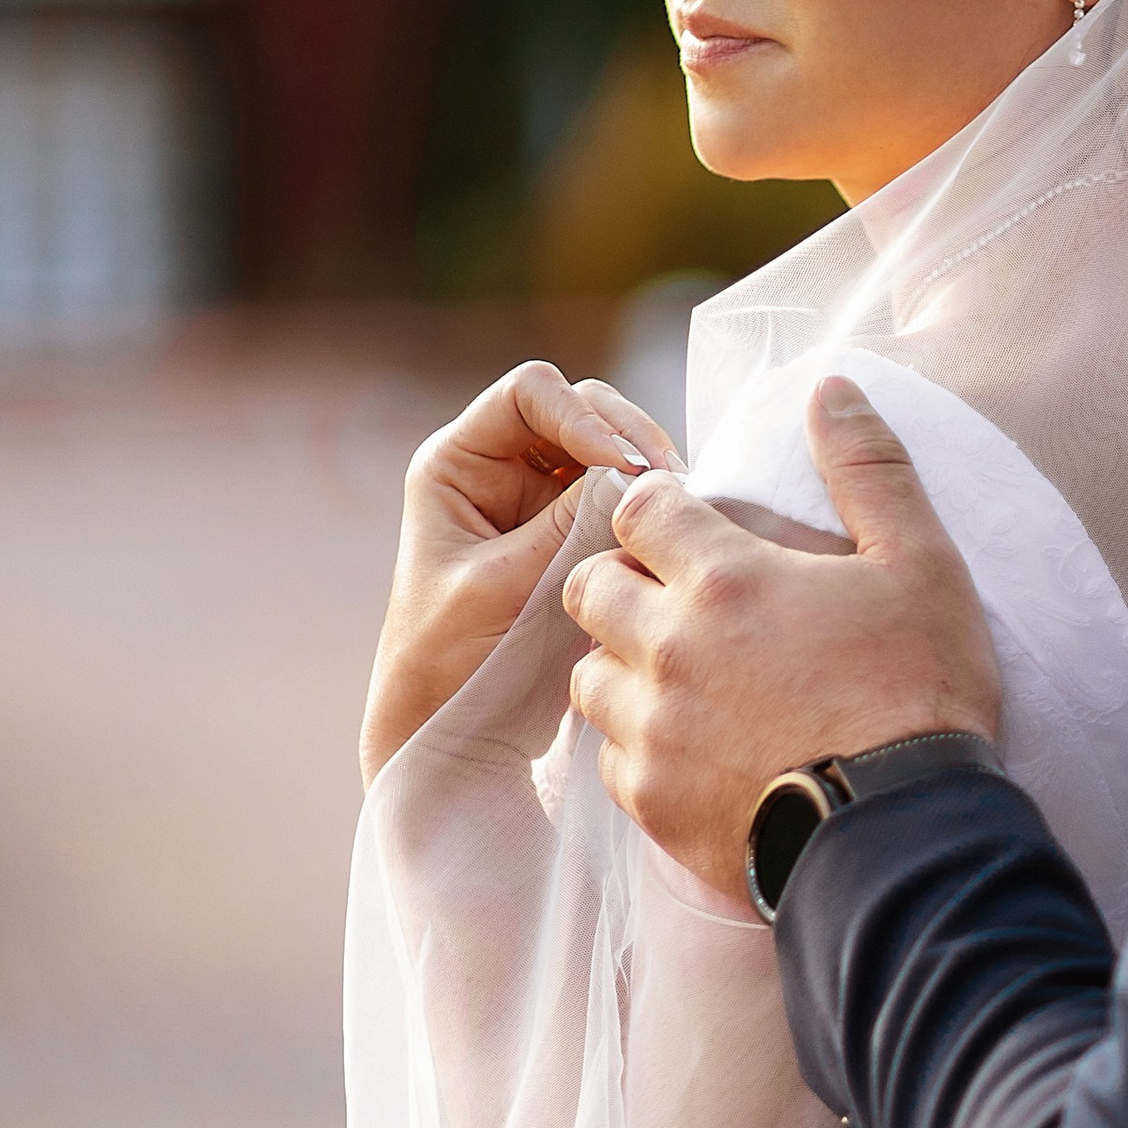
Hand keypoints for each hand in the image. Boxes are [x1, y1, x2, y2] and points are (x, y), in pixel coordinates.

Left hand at [362, 361, 679, 782]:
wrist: (453, 733)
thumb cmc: (450, 663)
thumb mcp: (504, 587)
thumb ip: (566, 526)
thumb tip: (636, 479)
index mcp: (458, 463)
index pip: (530, 394)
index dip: (583, 416)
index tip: (622, 467)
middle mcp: (502, 468)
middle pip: (582, 410)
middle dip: (628, 438)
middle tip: (669, 483)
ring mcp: (543, 500)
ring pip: (613, 452)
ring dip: (647, 474)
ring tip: (677, 512)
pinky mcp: (579, 537)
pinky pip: (624, 501)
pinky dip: (649, 511)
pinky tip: (671, 537)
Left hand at [564, 376, 1001, 903]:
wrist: (903, 837)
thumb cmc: (920, 692)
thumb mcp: (920, 564)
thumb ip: (868, 468)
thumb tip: (831, 385)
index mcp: (725, 578)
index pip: (640, 507)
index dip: (660, 510)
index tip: (692, 529)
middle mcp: (669, 647)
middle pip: (590, 585)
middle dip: (624, 580)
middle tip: (682, 602)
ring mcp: (652, 729)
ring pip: (587, 673)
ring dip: (622, 665)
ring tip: (680, 679)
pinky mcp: (650, 801)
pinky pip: (608, 757)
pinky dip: (638, 746)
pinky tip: (690, 750)